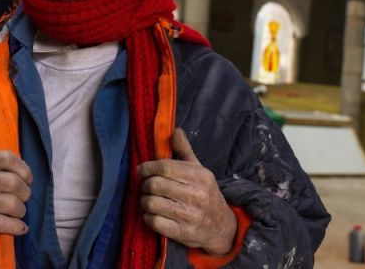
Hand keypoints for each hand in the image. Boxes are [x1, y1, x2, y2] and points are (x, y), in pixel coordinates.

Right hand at [0, 150, 31, 257]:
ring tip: (18, 215)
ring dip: (21, 211)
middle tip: (23, 200)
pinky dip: (17, 226)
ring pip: (11, 203)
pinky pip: (3, 222)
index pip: (6, 158)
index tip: (27, 180)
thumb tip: (27, 173)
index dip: (24, 169)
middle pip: (13, 182)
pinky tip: (20, 228)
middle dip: (25, 193)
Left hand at [139, 128, 236, 255]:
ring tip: (149, 200)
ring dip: (144, 201)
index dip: (147, 167)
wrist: (222, 227)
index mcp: (200, 176)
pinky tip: (152, 213)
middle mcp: (196, 195)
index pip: (165, 167)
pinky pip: (154, 222)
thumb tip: (175, 131)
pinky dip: (147, 217)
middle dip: (145, 185)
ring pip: (152, 203)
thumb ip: (185, 151)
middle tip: (147, 186)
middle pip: (155, 184)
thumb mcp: (200, 171)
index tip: (142, 170)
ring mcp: (189, 215)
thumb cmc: (206, 195)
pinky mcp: (182, 233)